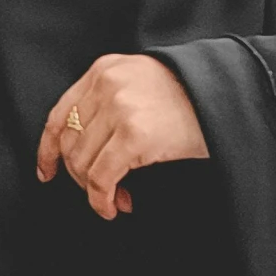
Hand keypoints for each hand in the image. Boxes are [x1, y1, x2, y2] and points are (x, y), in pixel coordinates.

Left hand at [36, 53, 208, 220]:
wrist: (228, 97)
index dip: (48, 149)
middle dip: (80, 177)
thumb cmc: (189, 97)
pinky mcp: (134, 135)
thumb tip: (77, 151)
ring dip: (95, 191)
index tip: (47, 172)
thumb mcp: (139, 83)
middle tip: (100, 192)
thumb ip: (107, 101)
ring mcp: (119, 109)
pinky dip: (102, 200)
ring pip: (82, 164)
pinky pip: (101, 179)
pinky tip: (116, 205)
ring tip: (116, 199)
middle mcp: (106, 85)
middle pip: (69, 144)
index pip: (59, 114)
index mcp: (103, 70)